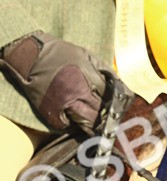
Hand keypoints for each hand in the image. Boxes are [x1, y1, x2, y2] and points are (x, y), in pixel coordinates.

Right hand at [0, 33, 115, 134]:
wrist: (30, 55)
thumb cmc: (60, 53)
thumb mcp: (87, 56)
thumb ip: (104, 71)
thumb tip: (120, 87)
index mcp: (86, 79)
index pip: (109, 99)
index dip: (117, 105)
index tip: (122, 109)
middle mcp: (75, 93)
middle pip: (100, 113)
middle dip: (108, 117)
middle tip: (115, 121)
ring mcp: (62, 105)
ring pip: (86, 122)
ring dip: (95, 125)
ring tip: (102, 127)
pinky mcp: (50, 112)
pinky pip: (66, 126)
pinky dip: (74, 126)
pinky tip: (80, 124)